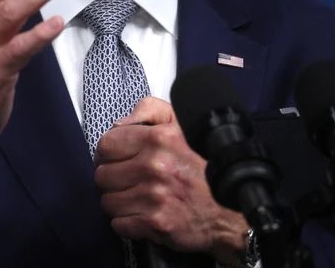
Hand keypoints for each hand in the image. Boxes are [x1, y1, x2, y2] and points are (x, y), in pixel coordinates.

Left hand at [94, 97, 249, 262]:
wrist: (231, 210)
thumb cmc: (204, 167)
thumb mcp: (182, 122)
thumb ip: (148, 110)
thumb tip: (118, 124)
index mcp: (159, 138)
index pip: (106, 144)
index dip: (108, 153)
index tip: (117, 160)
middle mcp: (155, 165)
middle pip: (102, 175)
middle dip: (113, 180)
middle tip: (129, 181)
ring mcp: (154, 196)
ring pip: (108, 201)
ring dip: (119, 202)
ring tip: (137, 199)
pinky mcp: (156, 222)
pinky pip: (119, 224)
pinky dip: (127, 223)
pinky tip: (143, 215)